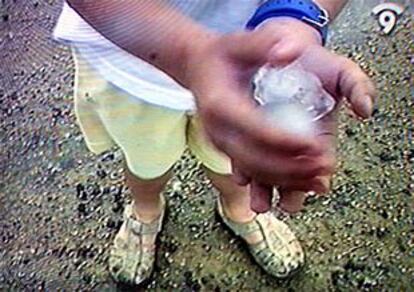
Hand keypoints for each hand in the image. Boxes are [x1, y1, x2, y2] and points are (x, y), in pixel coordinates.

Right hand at [185, 18, 375, 201]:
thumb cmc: (222, 55)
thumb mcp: (241, 42)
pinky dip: (276, 179)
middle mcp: (217, 130)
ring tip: (318, 179)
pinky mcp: (227, 150)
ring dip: (286, 179)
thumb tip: (291, 51)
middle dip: (291, 167)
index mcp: (220, 104)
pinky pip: (251, 171)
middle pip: (255, 158)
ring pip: (253, 171)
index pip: (255, 128)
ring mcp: (220, 143)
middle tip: (323, 166)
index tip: (316, 145)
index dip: (286, 140)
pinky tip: (299, 183)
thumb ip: (265, 44)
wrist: (197, 68)